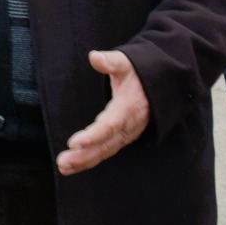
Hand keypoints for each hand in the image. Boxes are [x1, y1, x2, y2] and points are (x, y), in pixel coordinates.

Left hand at [56, 50, 149, 175]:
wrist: (162, 84)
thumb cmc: (139, 72)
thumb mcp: (127, 63)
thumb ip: (111, 61)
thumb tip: (95, 57)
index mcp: (128, 107)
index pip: (110, 125)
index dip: (93, 136)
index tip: (74, 143)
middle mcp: (128, 125)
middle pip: (106, 144)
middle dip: (84, 155)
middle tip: (63, 162)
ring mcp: (127, 133)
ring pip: (105, 151)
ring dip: (85, 161)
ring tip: (64, 168)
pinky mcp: (122, 137)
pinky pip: (106, 151)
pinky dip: (90, 160)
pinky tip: (73, 166)